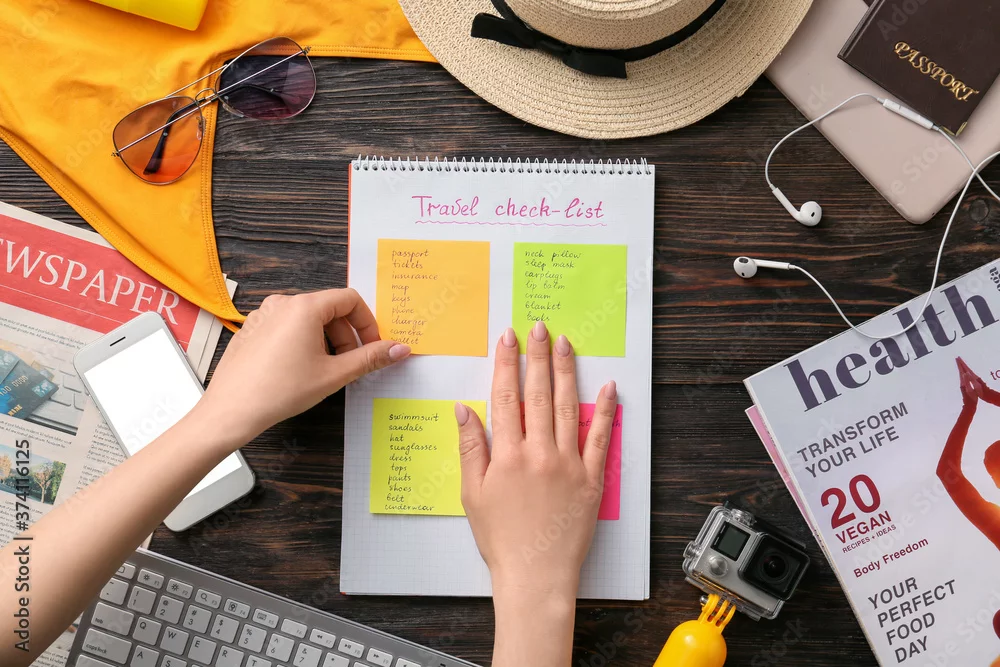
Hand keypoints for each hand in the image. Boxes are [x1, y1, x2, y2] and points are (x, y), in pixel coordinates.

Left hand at [200, 289, 409, 443]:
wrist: (231, 410)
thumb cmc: (280, 391)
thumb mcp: (334, 375)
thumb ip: (370, 358)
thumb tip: (400, 349)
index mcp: (304, 307)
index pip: (350, 299)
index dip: (367, 323)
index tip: (372, 347)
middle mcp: (283, 303)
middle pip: (329, 309)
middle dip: (347, 335)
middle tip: (351, 364)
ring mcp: (264, 315)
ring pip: (308, 319)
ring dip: (326, 340)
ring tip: (326, 370)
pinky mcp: (252, 329)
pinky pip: (288, 327)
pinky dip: (304, 342)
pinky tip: (300, 371)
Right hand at [455, 321, 617, 597]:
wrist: (535, 575)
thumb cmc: (500, 538)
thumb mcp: (471, 493)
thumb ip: (470, 447)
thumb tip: (464, 408)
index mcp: (508, 455)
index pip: (506, 396)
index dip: (506, 363)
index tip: (508, 338)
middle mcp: (540, 453)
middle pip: (538, 394)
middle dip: (537, 356)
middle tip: (539, 327)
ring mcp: (569, 464)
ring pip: (569, 407)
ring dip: (567, 372)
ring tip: (565, 344)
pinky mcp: (591, 479)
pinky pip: (600, 438)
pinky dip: (605, 411)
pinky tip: (607, 387)